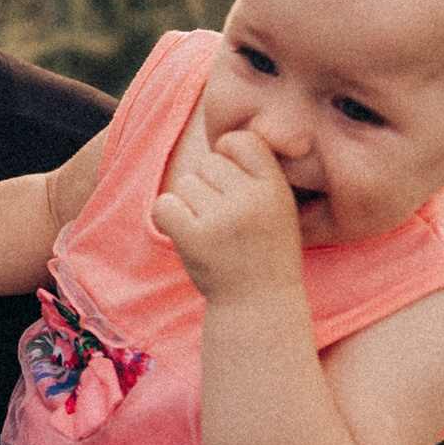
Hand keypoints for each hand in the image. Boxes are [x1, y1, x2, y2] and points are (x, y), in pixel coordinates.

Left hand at [151, 123, 305, 308]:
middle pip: (207, 163)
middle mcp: (250, 199)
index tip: (233, 183)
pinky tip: (187, 235)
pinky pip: (164, 204)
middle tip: (225, 221)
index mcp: (275, 188)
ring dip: (190, 205)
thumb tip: (223, 137)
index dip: (229, 156)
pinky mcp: (193, 238)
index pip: (241, 141)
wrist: (259, 306)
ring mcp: (221, 219)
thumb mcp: (279, 207)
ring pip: (185, 184)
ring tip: (212, 233)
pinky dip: (169, 218)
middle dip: (209, 187)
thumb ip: (257, 174)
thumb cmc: (266, 251)